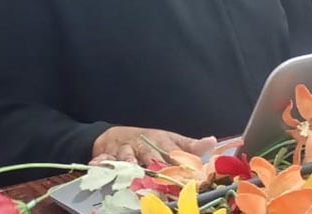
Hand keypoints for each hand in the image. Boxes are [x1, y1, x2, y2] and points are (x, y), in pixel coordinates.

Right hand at [90, 126, 216, 166]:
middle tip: (162, 176)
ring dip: (129, 163)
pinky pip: (103, 160)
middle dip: (156, 166)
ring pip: (127, 157)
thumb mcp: (171, 141)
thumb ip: (191, 146)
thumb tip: (212, 141)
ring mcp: (125, 150)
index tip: (191, 175)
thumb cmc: (149, 142)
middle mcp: (143, 145)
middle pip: (150, 156)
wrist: (117, 135)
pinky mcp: (108, 155)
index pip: (173, 154)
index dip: (181, 165)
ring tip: (132, 170)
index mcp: (161, 141)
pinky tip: (99, 165)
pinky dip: (100, 162)